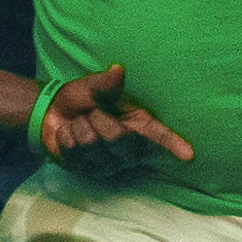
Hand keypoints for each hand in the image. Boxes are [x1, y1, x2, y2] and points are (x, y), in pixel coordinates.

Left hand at [32, 65, 195, 173]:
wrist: (52, 113)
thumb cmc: (81, 99)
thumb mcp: (92, 86)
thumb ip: (105, 81)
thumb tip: (117, 70)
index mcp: (137, 124)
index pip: (159, 136)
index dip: (174, 144)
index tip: (189, 154)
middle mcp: (127, 148)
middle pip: (117, 139)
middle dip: (97, 119)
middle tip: (91, 113)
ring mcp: (109, 163)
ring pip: (92, 146)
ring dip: (78, 128)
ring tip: (79, 124)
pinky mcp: (89, 172)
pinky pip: (74, 153)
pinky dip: (65, 137)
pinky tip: (68, 135)